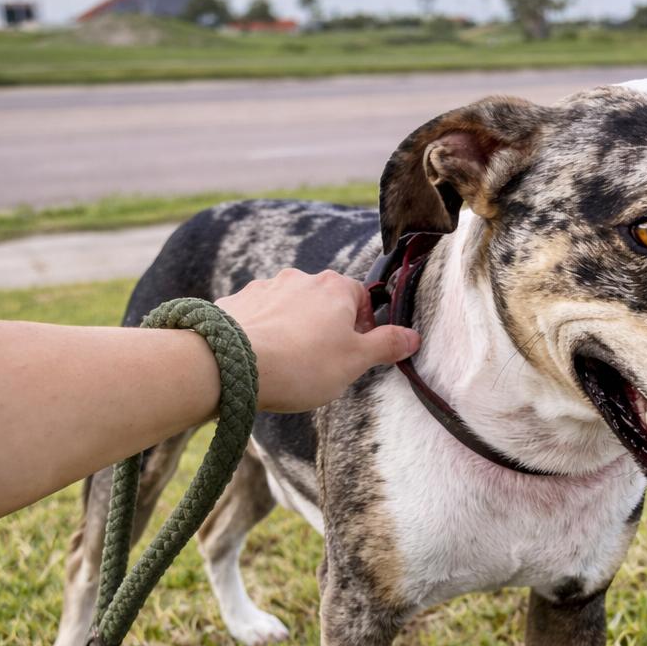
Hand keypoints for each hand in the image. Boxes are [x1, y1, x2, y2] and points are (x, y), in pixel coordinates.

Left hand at [217, 268, 419, 412]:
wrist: (233, 366)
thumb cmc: (302, 365)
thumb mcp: (355, 362)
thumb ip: (386, 346)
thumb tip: (413, 337)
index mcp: (335, 288)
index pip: (361, 296)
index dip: (364, 324)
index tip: (357, 349)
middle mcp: (300, 278)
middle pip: (323, 300)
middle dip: (326, 326)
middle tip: (324, 361)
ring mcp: (264, 288)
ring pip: (289, 306)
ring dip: (293, 328)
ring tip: (288, 363)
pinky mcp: (236, 304)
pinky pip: (257, 316)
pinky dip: (263, 332)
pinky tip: (260, 359)